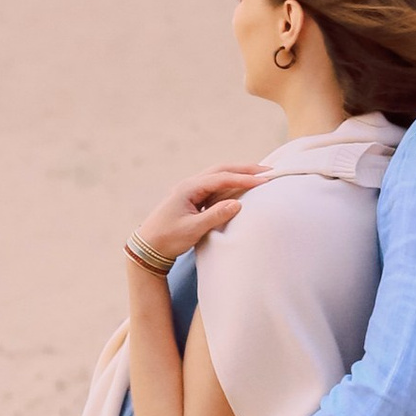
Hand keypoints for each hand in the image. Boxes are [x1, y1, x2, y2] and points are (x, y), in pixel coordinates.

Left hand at [129, 164, 263, 262]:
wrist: (148, 247)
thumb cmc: (168, 238)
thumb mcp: (192, 229)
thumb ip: (215, 215)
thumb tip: (238, 203)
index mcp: (189, 188)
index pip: (222, 178)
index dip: (244, 178)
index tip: (264, 180)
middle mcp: (191, 184)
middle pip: (222, 170)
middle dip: (245, 169)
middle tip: (268, 171)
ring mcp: (192, 190)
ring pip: (219, 176)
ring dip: (239, 173)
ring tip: (260, 175)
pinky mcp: (194, 199)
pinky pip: (216, 186)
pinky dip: (231, 183)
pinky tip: (243, 186)